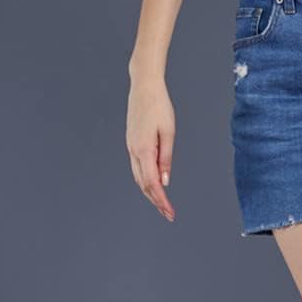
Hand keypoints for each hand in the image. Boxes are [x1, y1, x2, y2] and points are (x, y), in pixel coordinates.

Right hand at [126, 74, 175, 221]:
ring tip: (163, 205)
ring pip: (139, 177)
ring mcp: (131, 146)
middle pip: (143, 184)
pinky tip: (154, 186)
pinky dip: (145, 180)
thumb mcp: (168, 132)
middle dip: (156, 201)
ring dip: (150, 193)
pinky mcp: (132, 142)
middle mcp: (133, 150)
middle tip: (169, 215)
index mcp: (143, 149)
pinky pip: (138, 167)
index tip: (170, 213)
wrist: (144, 86)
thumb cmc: (159, 106)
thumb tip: (165, 181)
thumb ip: (166, 158)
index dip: (161, 200)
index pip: (152, 183)